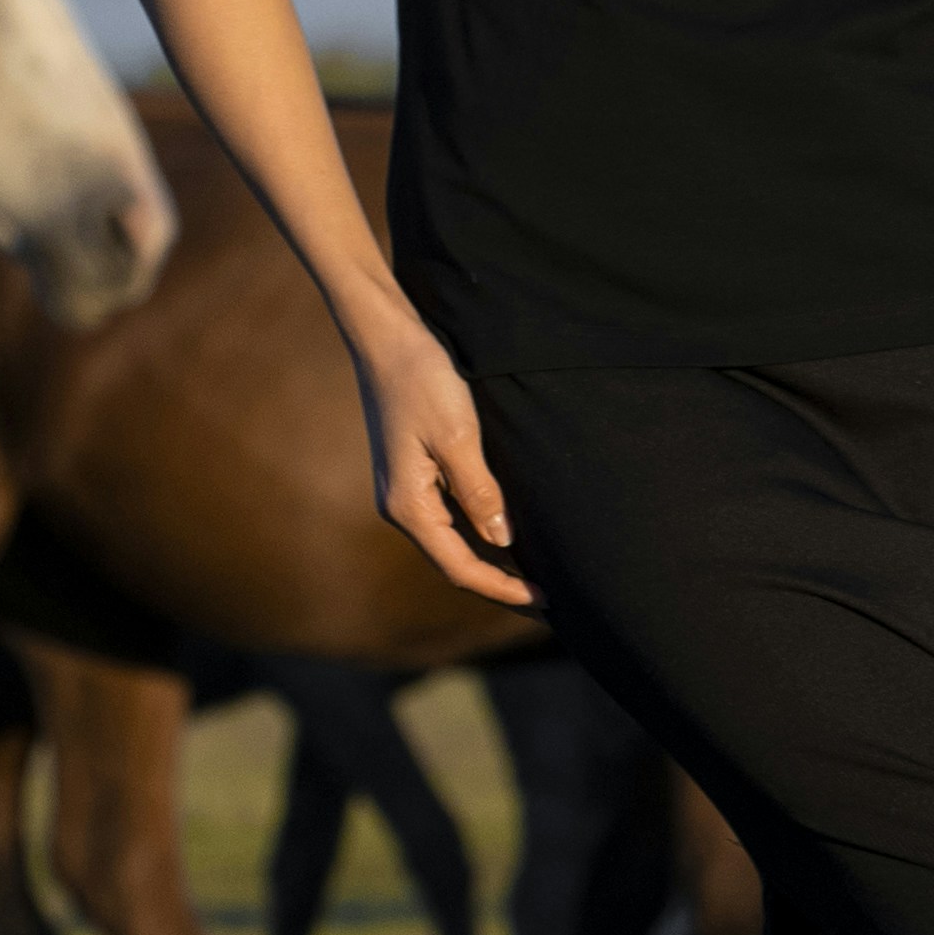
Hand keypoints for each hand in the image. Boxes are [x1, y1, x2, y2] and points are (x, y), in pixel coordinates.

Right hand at [347, 311, 532, 608]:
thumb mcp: (459, 436)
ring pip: (451, 542)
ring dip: (490, 561)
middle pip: (454, 562)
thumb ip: (480, 492)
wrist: (386, 335)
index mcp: (407, 506)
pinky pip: (447, 517)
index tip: (544, 599)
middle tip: (546, 599)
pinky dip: (478, 534)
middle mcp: (399, 506)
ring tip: (534, 574)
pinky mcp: (410, 472)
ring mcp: (403, 490)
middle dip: (499, 583)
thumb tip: (502, 541)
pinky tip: (504, 535)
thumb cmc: (422, 379)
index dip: (502, 589)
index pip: (460, 568)